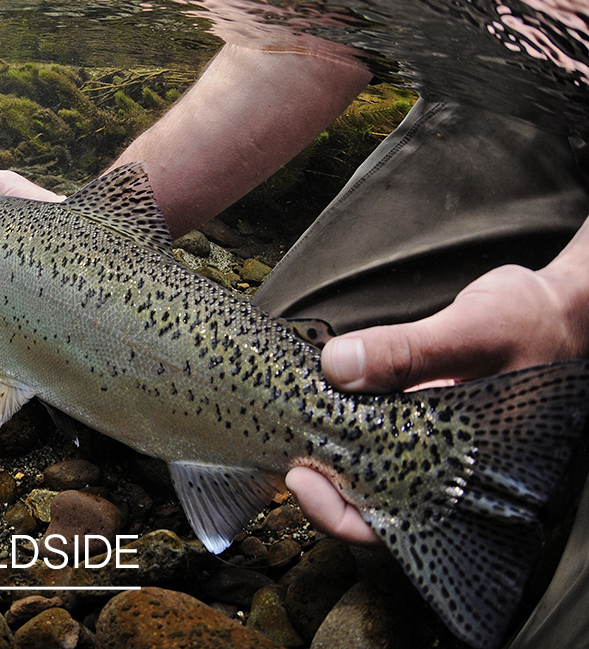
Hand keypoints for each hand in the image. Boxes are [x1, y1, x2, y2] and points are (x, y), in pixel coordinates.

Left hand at [287, 258, 588, 545]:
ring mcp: (422, 442)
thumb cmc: (532, 324)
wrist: (557, 309)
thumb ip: (409, 350)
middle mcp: (438, 469)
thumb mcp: (474, 331)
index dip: (337, 513)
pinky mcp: (411, 414)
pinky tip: (310, 398)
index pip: (389, 525)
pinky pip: (365, 428)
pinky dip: (335, 419)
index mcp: (462, 477)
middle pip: (362, 502)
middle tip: (279, 448)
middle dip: (315, 482)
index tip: (299, 478)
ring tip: (285, 424)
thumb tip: (336, 366)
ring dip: (319, 449)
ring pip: (358, 466)